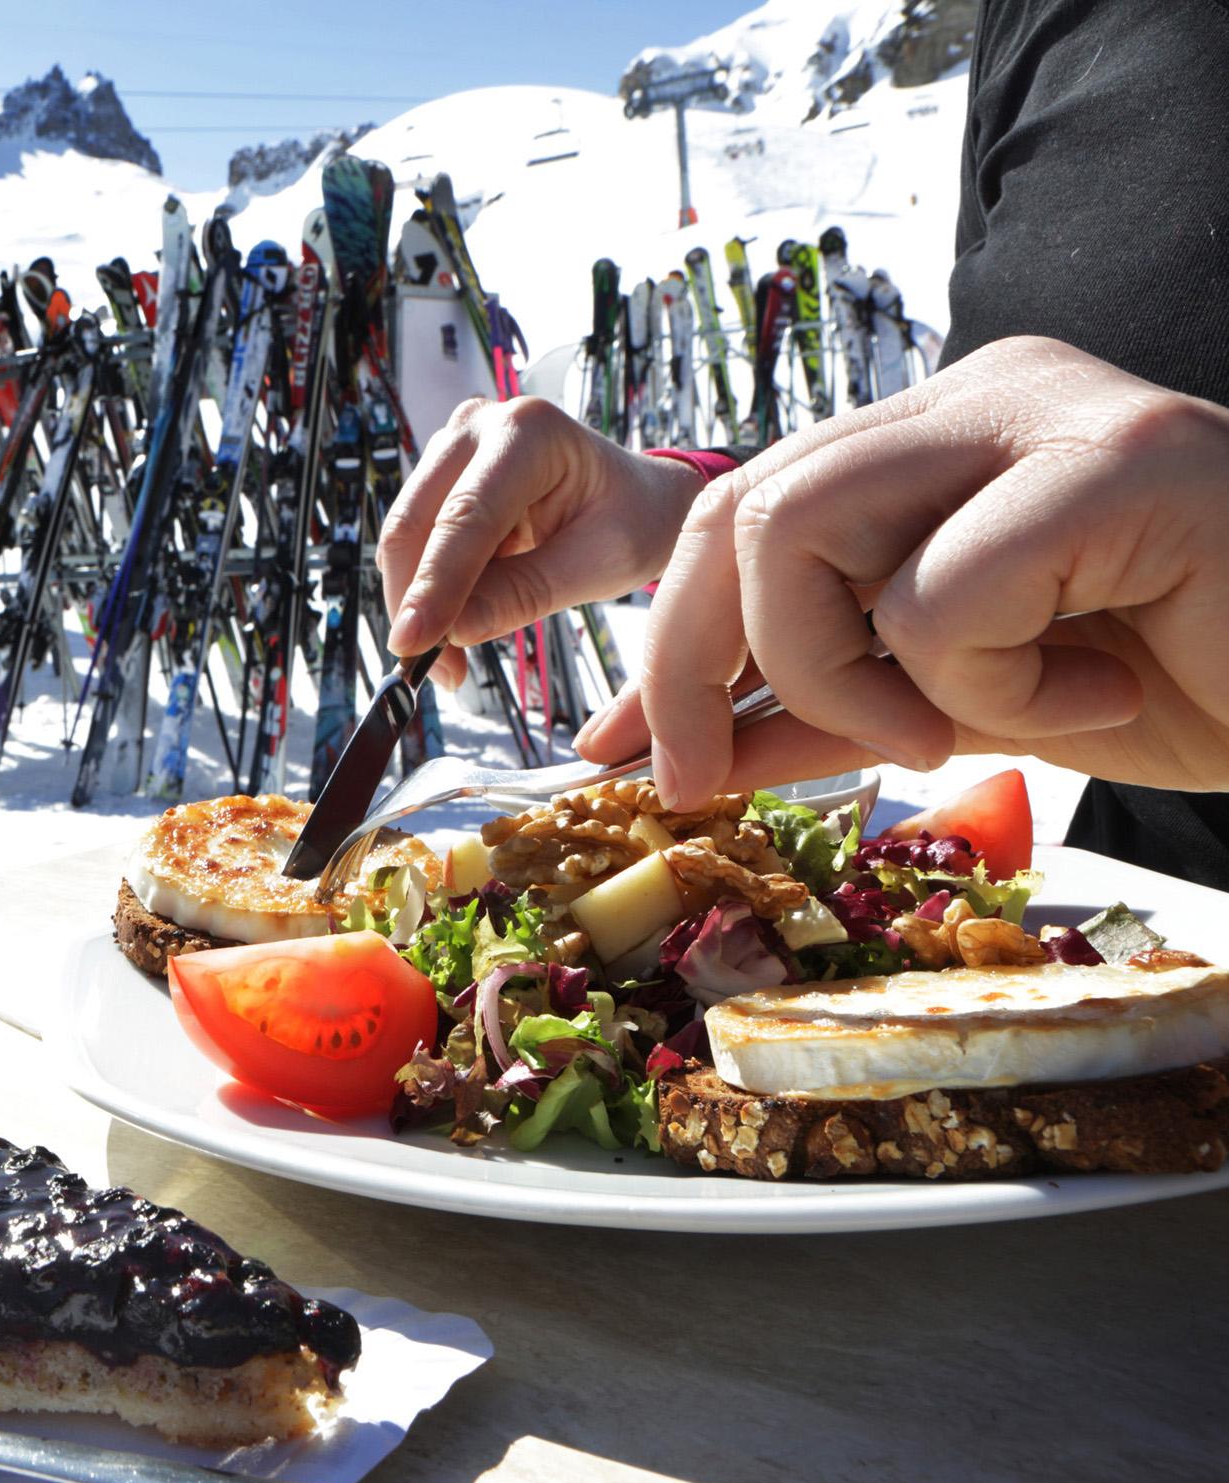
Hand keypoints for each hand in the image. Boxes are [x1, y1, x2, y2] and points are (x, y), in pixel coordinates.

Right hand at [377, 395, 708, 684]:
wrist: (641, 500)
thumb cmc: (633, 522)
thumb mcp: (598, 564)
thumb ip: (524, 594)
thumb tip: (451, 634)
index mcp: (529, 432)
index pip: (466, 516)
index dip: (433, 584)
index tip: (412, 645)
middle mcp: (480, 425)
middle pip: (417, 522)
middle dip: (414, 601)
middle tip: (425, 669)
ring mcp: (454, 448)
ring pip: (406, 536)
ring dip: (415, 603)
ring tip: (445, 661)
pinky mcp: (442, 478)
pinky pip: (417, 543)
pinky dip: (425, 591)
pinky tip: (450, 627)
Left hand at [579, 337, 1228, 808]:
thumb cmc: (1180, 682)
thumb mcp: (954, 707)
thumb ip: (816, 708)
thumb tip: (666, 747)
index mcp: (935, 433)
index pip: (736, 510)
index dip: (663, 638)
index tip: (625, 754)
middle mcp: (981, 392)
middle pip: (738, 508)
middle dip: (694, 664)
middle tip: (711, 775)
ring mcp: (1050, 410)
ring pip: (803, 534)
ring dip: (847, 676)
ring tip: (961, 723)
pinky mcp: (1118, 462)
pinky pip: (938, 598)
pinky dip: (989, 690)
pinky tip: (1100, 691)